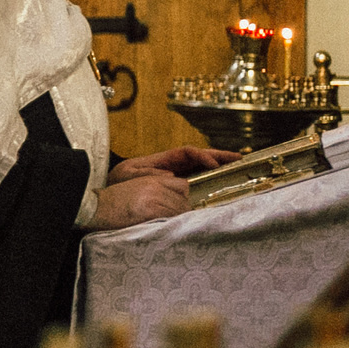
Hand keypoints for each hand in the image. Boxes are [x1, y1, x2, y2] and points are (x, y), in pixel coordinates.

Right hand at [91, 172, 189, 229]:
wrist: (94, 208)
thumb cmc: (111, 203)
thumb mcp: (134, 188)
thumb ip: (154, 191)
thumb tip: (174, 204)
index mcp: (151, 179)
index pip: (183, 186)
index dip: (182, 198)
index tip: (176, 208)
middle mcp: (155, 186)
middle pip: (184, 201)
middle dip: (181, 213)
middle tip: (171, 223)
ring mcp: (154, 198)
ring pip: (180, 211)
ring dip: (176, 221)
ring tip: (165, 228)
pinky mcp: (150, 210)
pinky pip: (171, 218)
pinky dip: (170, 226)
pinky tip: (161, 230)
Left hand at [109, 146, 236, 185]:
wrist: (109, 194)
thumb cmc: (117, 182)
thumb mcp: (128, 175)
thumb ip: (147, 174)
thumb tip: (172, 175)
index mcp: (163, 159)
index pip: (188, 152)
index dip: (203, 156)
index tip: (214, 164)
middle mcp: (172, 165)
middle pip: (200, 156)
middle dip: (219, 156)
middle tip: (239, 159)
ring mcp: (176, 175)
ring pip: (201, 168)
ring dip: (219, 166)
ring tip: (237, 167)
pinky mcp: (176, 186)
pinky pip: (196, 181)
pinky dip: (210, 180)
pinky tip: (222, 183)